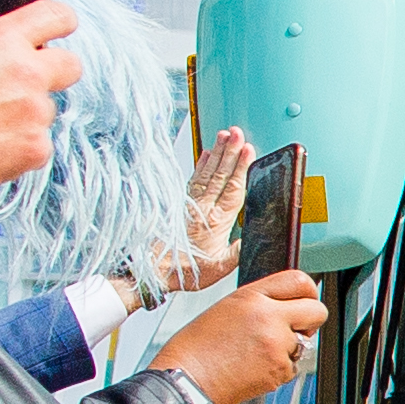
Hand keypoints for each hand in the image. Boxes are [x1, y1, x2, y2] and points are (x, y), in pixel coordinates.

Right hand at [157, 268, 323, 403]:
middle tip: (293, 327)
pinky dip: (279, 367)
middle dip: (309, 320)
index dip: (307, 292)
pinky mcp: (280, 370)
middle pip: (317, 311)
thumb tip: (291, 305)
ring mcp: (277, 344)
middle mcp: (269, 317)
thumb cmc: (196, 347)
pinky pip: (293, 365)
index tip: (304, 301)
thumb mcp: (226, 308)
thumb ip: (261, 302)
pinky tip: (253, 367)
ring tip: (254, 352)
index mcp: (252, 297)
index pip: (300, 281)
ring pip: (305, 342)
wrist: (185, 381)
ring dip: (289, 346)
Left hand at [161, 126, 257, 295]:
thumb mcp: (218, 268)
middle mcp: (203, 208)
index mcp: (216, 221)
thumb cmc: (182, 269)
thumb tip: (252, 240)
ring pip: (207, 173)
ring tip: (224, 136)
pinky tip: (205, 155)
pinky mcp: (180, 205)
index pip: (233, 188)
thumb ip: (236, 252)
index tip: (249, 149)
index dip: (242, 167)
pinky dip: (200, 165)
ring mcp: (190, 204)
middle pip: (220, 174)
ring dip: (217, 153)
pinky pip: (193, 179)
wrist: (151, 270)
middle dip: (230, 151)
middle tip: (238, 133)